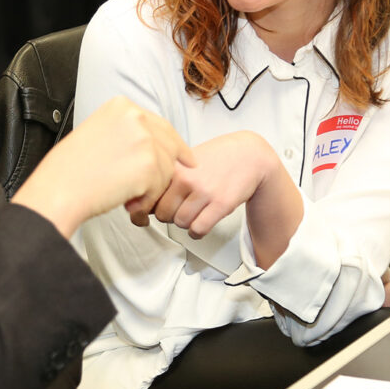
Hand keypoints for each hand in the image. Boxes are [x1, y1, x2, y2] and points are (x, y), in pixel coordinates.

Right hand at [13, 96, 192, 236]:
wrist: (60, 189)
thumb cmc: (71, 169)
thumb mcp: (98, 132)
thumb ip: (126, 132)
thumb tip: (156, 145)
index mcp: (121, 105)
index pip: (161, 125)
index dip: (174, 145)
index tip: (185, 158)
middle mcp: (135, 116)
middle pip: (169, 146)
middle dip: (163, 170)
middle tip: (147, 189)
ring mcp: (144, 139)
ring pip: (166, 169)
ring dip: (150, 188)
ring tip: (126, 195)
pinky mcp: (149, 164)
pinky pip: (160, 187)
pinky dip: (146, 200)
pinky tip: (127, 201)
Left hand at [143, 131, 274, 237]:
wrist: (249, 156)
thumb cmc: (217, 158)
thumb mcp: (186, 159)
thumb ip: (166, 176)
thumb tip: (140, 200)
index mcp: (175, 167)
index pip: (149, 196)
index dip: (148, 207)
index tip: (149, 212)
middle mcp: (187, 179)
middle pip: (162, 213)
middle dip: (168, 216)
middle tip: (177, 210)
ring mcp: (204, 192)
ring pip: (180, 223)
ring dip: (184, 223)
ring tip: (191, 214)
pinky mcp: (221, 204)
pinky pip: (198, 229)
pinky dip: (196, 232)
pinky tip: (200, 223)